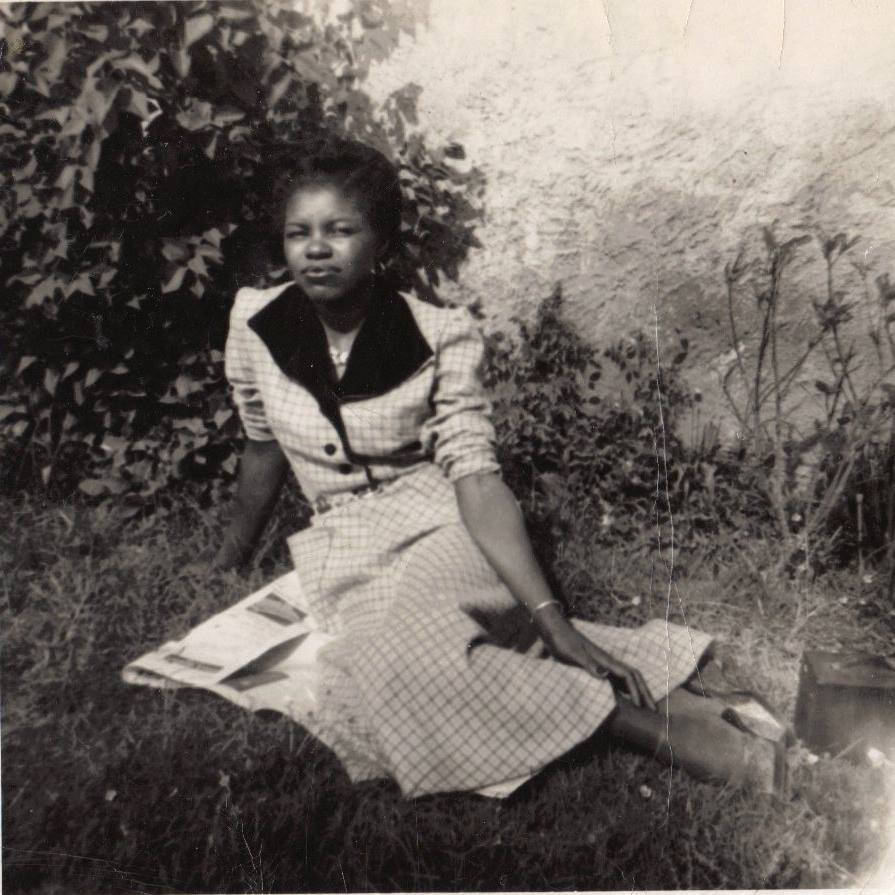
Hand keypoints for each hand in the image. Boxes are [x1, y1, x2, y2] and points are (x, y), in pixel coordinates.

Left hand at [534, 606, 657, 710]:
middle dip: (645, 692)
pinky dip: (625, 689)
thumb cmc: (562, 641)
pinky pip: (616, 679)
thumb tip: (606, 675)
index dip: (636, 691)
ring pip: (627, 678)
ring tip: (644, 707)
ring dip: (637, 691)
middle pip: (633, 676)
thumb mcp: (573, 654)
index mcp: (605, 659)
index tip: (641, 706)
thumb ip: (589, 664)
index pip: (628, 675)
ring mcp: (603, 663)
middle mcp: (608, 661)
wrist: (554, 629)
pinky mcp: (596, 665)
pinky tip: (624, 699)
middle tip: (654, 710)